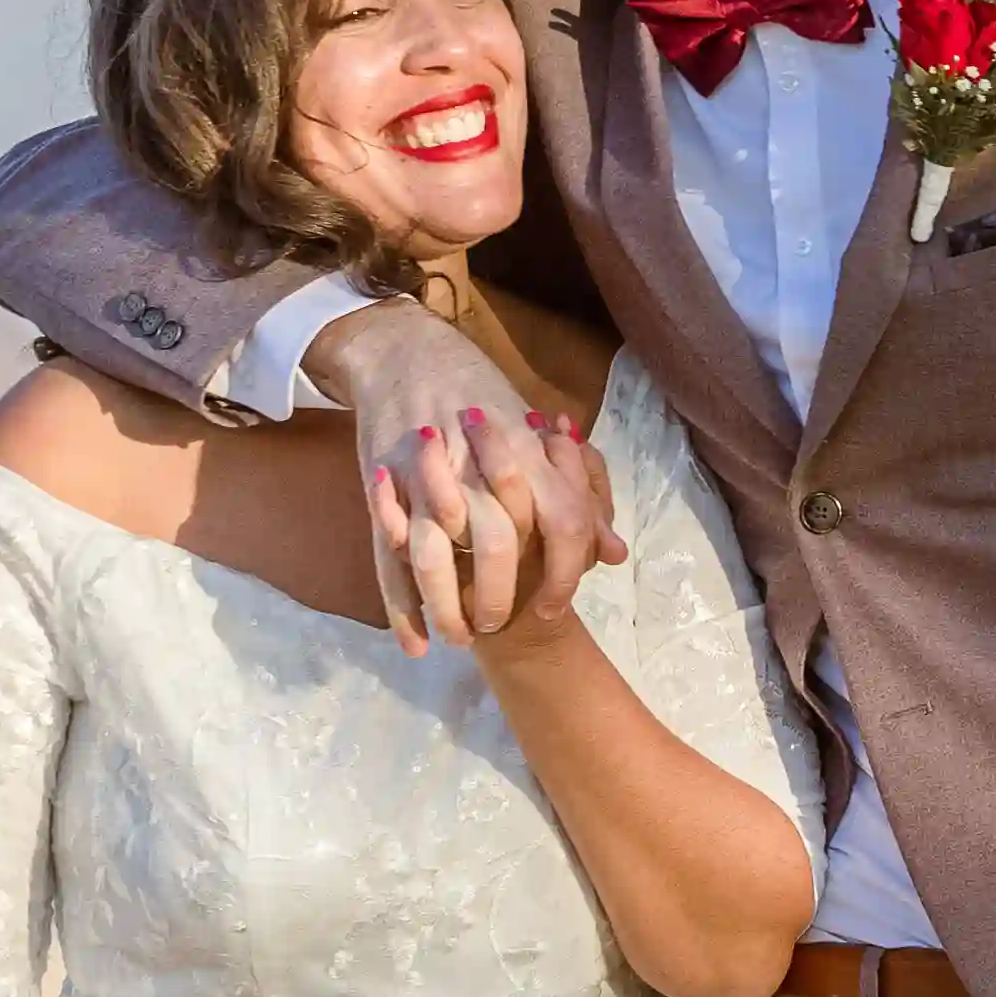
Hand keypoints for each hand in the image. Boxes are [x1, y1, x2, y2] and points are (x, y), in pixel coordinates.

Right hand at [372, 411, 616, 665]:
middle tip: (500, 624)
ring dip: (448, 609)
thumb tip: (613, 554)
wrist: (402, 350)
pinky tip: (416, 646)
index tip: (550, 606)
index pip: (562, 521)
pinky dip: (401, 609)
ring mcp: (422, 477)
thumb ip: (578, 497)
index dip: (565, 573)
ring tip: (460, 637)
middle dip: (499, 598)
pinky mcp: (381, 489)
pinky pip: (387, 558)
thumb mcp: (534, 440)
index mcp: (524, 450)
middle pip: (496, 544)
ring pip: (435, 557)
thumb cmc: (481, 401)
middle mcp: (475, 464)